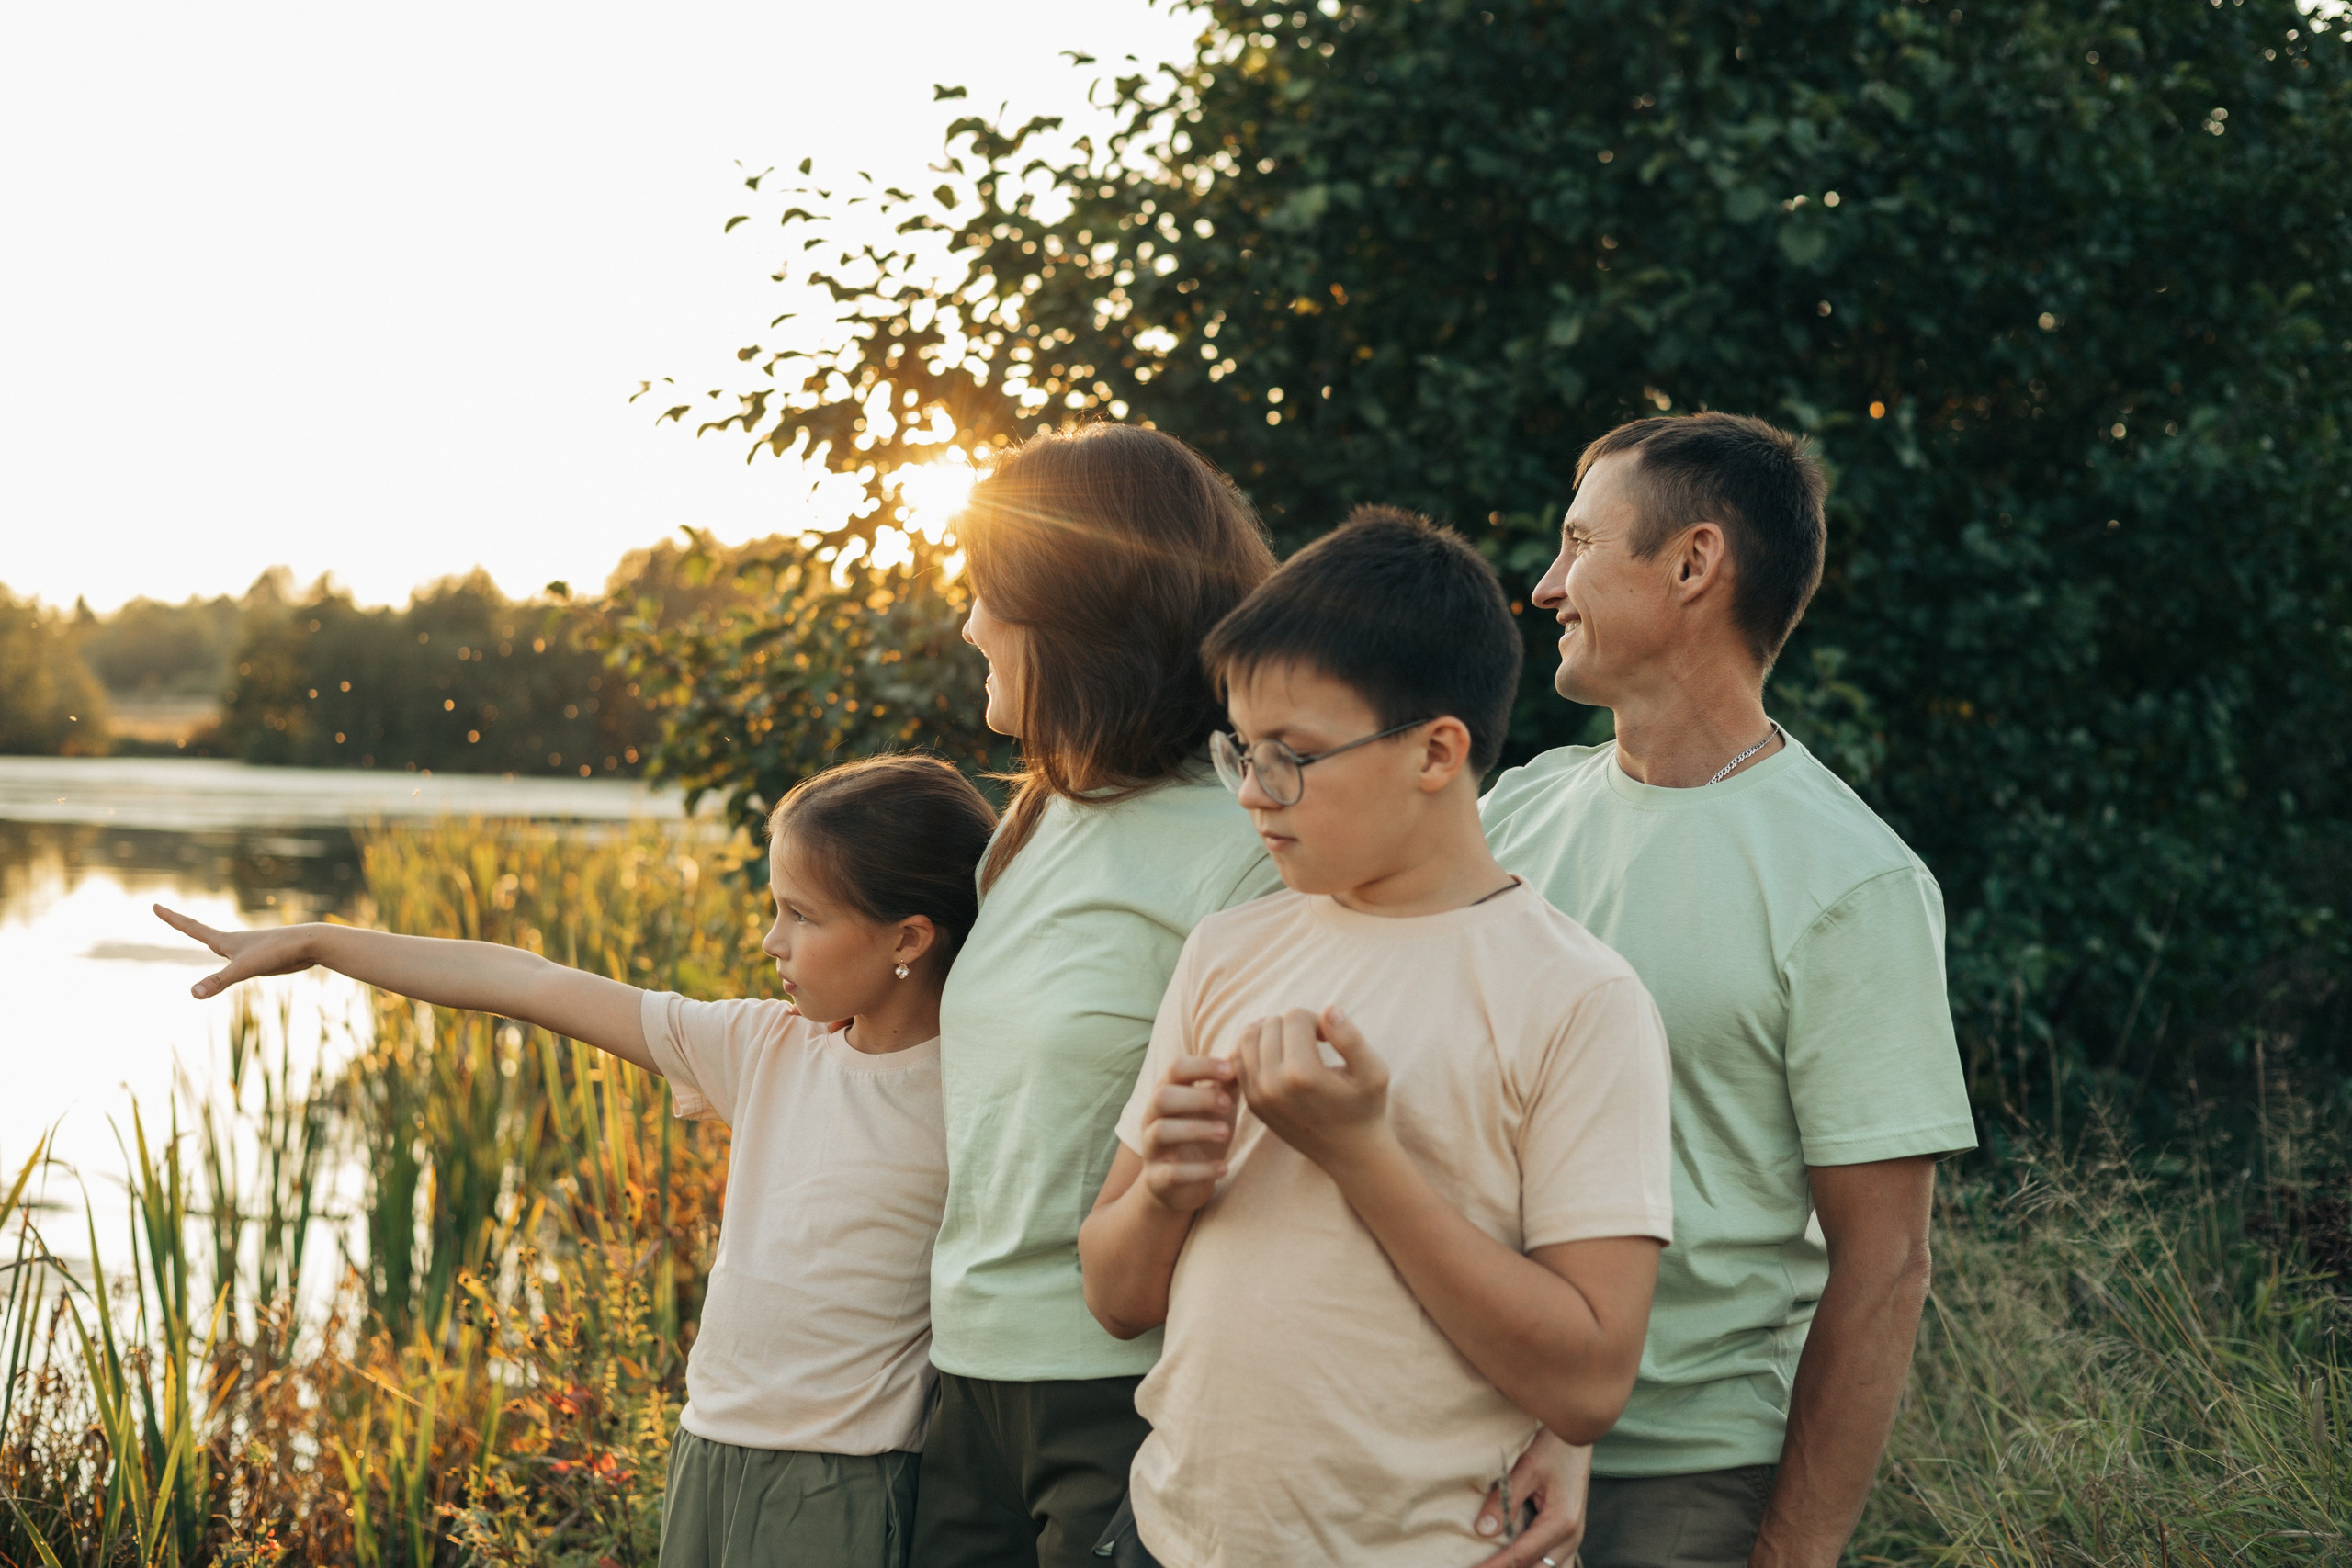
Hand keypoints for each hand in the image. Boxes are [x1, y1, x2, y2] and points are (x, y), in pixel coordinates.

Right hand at [154, 904, 319, 998]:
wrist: (310, 945)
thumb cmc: (278, 952)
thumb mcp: (244, 968)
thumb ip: (218, 981)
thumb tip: (193, 994)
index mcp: (225, 940)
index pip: (191, 927)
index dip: (172, 918)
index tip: (155, 905)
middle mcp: (234, 942)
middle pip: (201, 931)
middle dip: (183, 924)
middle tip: (166, 914)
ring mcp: (248, 949)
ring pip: (222, 944)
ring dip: (207, 938)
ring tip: (197, 932)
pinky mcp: (262, 958)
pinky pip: (239, 957)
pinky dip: (230, 956)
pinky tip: (238, 959)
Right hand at [1138, 1056, 1237, 1212]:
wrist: (1179, 1187)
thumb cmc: (1201, 1137)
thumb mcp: (1217, 1108)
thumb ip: (1228, 1083)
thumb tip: (1246, 1052)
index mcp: (1167, 1094)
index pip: (1175, 1068)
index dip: (1202, 1066)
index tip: (1230, 1070)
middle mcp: (1152, 1118)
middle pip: (1161, 1096)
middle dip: (1196, 1097)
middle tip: (1227, 1104)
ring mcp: (1151, 1149)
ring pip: (1160, 1131)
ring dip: (1195, 1129)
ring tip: (1226, 1132)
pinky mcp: (1156, 1180)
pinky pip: (1169, 1173)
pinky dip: (1199, 1170)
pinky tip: (1223, 1168)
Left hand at [1232, 1006, 1390, 1172]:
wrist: (1350, 1152)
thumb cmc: (1365, 1107)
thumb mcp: (1374, 1072)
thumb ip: (1351, 1038)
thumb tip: (1328, 1008)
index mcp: (1302, 1074)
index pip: (1294, 1017)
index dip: (1315, 1020)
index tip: (1328, 1039)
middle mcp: (1273, 1085)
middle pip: (1270, 1024)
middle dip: (1293, 1026)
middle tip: (1314, 1044)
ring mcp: (1258, 1096)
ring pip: (1248, 1037)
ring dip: (1271, 1034)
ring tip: (1295, 1046)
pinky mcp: (1251, 1103)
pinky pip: (1238, 1059)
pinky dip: (1256, 1049)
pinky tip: (1280, 1057)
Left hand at [1471, 1428, 1591, 1567]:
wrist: (1577, 1434)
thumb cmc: (1553, 1446)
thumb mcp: (1526, 1468)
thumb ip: (1505, 1501)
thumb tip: (1483, 1532)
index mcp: (1561, 1522)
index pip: (1522, 1556)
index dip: (1494, 1567)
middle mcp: (1571, 1536)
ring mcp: (1573, 1537)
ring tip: (1495, 1565)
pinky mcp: (1570, 1534)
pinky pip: (1556, 1563)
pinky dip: (1536, 1566)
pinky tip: (1516, 1562)